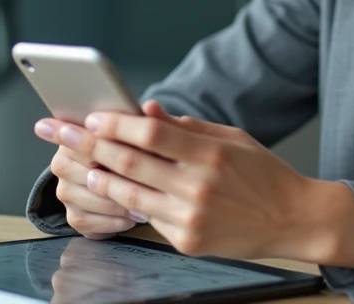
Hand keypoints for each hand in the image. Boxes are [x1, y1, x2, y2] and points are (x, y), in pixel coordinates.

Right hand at [34, 121, 139, 239]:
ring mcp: (66, 191)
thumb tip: (151, 107)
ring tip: (145, 202)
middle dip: (117, 181)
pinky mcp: (74, 216)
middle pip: (85, 173)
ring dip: (118, 202)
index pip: (84, 141)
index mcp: (74, 135)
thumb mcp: (143, 132)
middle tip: (146, 185)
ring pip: (88, 199)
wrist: (126, 176)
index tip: (129, 158)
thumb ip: (146, 120)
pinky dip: (114, 221)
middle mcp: (62, 163)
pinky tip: (134, 216)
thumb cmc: (134, 148)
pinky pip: (90, 222)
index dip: (107, 149)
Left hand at [47, 100, 353, 263]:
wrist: (293, 219)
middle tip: (60, 133)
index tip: (90, 115)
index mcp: (209, 153)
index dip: (114, 123)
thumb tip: (147, 111)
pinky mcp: (187, 241)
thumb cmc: (263, 174)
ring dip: (99, 179)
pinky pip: (148, 218)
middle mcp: (197, 186)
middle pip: (129, 163)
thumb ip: (186, 127)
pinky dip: (128, 203)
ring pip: (129, 195)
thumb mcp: (231, 138)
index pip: (148, 134)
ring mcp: (190, 217)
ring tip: (80, 166)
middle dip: (88, 145)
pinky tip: (112, 192)